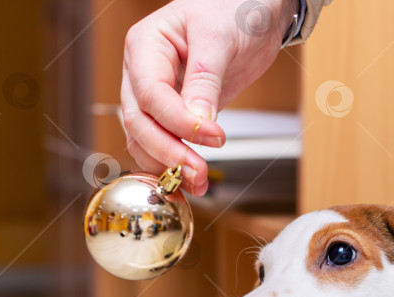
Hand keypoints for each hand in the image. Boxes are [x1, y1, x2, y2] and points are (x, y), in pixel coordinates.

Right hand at [122, 0, 296, 194]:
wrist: (253, 11)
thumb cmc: (233, 8)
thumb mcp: (220, 37)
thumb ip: (205, 80)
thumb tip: (198, 120)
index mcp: (146, 46)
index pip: (151, 94)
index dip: (179, 121)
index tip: (213, 136)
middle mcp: (143, 72)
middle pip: (140, 122)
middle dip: (168, 151)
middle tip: (198, 172)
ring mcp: (156, 94)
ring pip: (145, 139)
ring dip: (168, 165)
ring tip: (198, 182)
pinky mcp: (174, 112)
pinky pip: (163, 142)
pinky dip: (174, 162)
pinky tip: (192, 178)